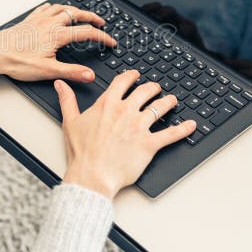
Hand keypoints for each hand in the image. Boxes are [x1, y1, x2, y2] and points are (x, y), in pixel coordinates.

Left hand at [0, 3, 116, 82]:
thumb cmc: (16, 61)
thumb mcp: (48, 71)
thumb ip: (72, 72)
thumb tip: (89, 75)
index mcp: (57, 34)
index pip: (86, 32)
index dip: (102, 37)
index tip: (110, 42)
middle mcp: (49, 23)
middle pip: (76, 14)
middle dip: (92, 17)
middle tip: (101, 22)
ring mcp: (38, 20)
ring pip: (61, 8)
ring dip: (74, 9)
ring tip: (81, 14)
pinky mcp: (28, 20)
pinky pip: (45, 8)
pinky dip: (54, 7)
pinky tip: (54, 10)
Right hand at [55, 70, 196, 199]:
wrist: (91, 175)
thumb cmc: (81, 152)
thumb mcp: (70, 122)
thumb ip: (67, 100)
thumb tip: (61, 85)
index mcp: (107, 105)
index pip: (123, 82)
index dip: (132, 76)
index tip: (135, 75)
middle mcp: (125, 111)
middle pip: (145, 91)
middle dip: (153, 87)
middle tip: (156, 88)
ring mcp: (139, 127)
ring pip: (160, 108)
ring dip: (169, 102)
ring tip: (172, 101)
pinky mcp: (149, 144)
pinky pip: (171, 134)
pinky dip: (184, 129)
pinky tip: (191, 126)